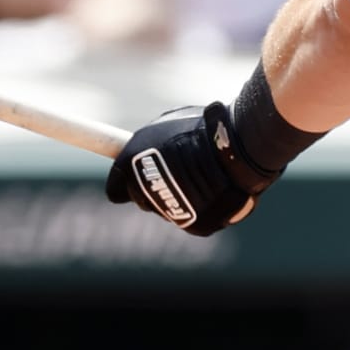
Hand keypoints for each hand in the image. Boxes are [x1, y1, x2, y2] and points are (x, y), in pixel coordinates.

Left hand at [104, 103, 279, 235]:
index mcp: (129, 166)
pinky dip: (202, 207)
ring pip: (168, 210)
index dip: (128, 181)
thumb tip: (152, 148)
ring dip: (179, 196)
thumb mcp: (168, 124)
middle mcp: (142, 193)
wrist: (234, 148)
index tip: (140, 174)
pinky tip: (216, 190)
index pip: (115, 188)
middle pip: (141, 200)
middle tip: (177, 171)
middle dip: (154, 188)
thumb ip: (152, 143)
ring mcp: (167, 212)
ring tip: (203, 176)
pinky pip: (193, 218)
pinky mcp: (193, 225)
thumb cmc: (203, 127)